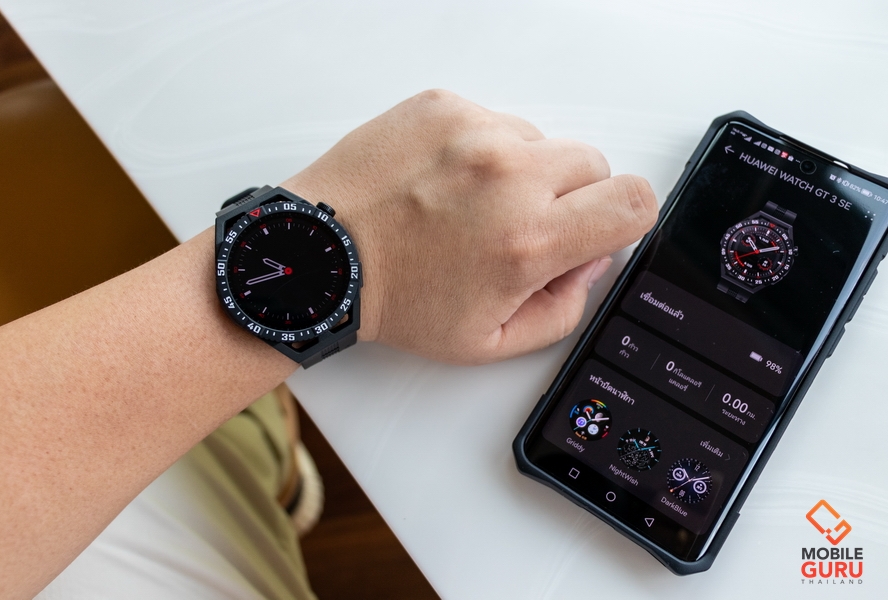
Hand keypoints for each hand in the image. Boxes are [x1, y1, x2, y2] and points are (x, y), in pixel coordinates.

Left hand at [283, 90, 656, 363]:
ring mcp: (474, 134)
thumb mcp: (488, 342)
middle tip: (520, 226)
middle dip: (571, 199)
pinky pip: (495, 121)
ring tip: (470, 206)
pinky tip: (446, 182)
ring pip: (542, 141)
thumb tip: (589, 263)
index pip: (633, 202)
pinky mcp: (443, 108)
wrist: (324, 256)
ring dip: (523, 172)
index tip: (596, 229)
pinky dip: (481, 150)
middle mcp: (508, 177)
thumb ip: (563, 310)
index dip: (625, 219)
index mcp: (528, 241)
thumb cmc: (394, 299)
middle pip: (594, 166)